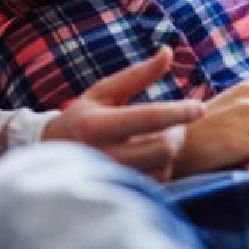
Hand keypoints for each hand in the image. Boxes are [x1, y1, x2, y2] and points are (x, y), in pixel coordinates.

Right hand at [42, 46, 203, 181]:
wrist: (48, 160)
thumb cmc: (82, 118)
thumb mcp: (104, 92)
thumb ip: (138, 74)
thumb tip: (167, 51)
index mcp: (97, 126)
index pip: (148, 118)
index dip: (178, 112)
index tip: (200, 108)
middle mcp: (102, 157)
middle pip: (163, 149)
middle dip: (177, 133)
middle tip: (175, 125)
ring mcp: (110, 182)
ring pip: (163, 168)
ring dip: (169, 152)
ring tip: (155, 141)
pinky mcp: (118, 198)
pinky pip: (157, 185)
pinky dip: (161, 169)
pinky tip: (149, 159)